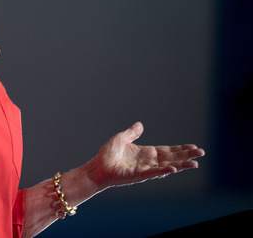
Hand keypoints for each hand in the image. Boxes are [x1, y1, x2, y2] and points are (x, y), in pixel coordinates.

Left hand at [89, 122, 204, 189]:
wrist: (97, 167)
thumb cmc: (107, 155)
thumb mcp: (120, 138)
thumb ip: (132, 133)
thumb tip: (140, 124)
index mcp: (145, 152)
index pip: (167, 150)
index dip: (180, 149)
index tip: (193, 147)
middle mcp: (148, 161)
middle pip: (172, 158)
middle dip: (186, 155)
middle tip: (201, 153)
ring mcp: (145, 169)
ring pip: (167, 166)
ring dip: (181, 165)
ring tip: (195, 164)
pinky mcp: (138, 175)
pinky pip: (153, 172)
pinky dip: (163, 170)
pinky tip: (174, 168)